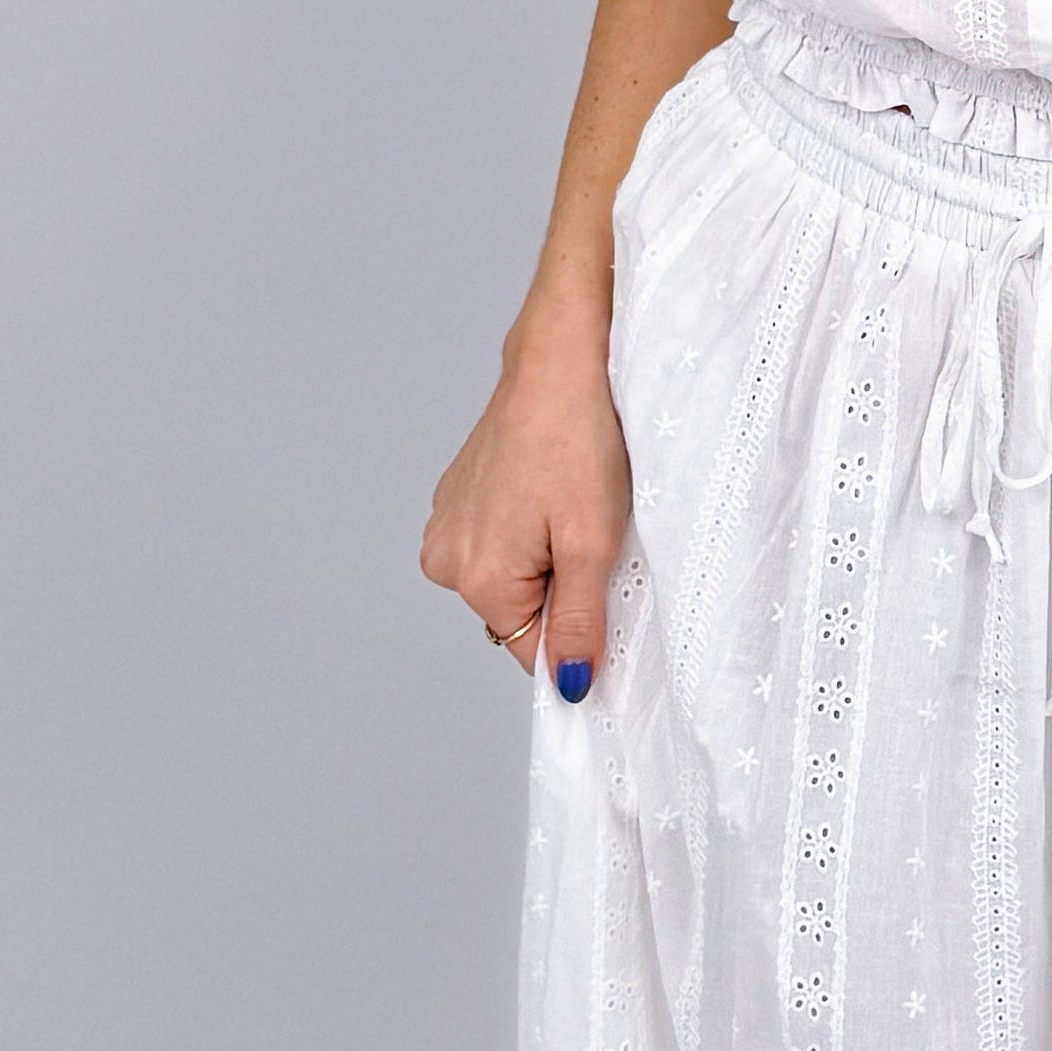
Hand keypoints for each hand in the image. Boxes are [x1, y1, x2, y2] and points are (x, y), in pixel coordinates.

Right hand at [420, 324, 631, 700]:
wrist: (559, 365)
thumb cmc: (578, 441)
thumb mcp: (593, 544)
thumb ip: (579, 623)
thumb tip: (570, 686)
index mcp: (476, 578)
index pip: (531, 652)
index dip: (576, 637)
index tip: (606, 598)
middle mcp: (445, 560)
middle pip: (518, 615)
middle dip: (561, 592)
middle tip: (592, 537)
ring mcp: (445, 527)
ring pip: (510, 578)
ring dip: (546, 560)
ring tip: (569, 507)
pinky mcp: (454, 500)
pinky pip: (499, 544)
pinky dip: (529, 532)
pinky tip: (550, 491)